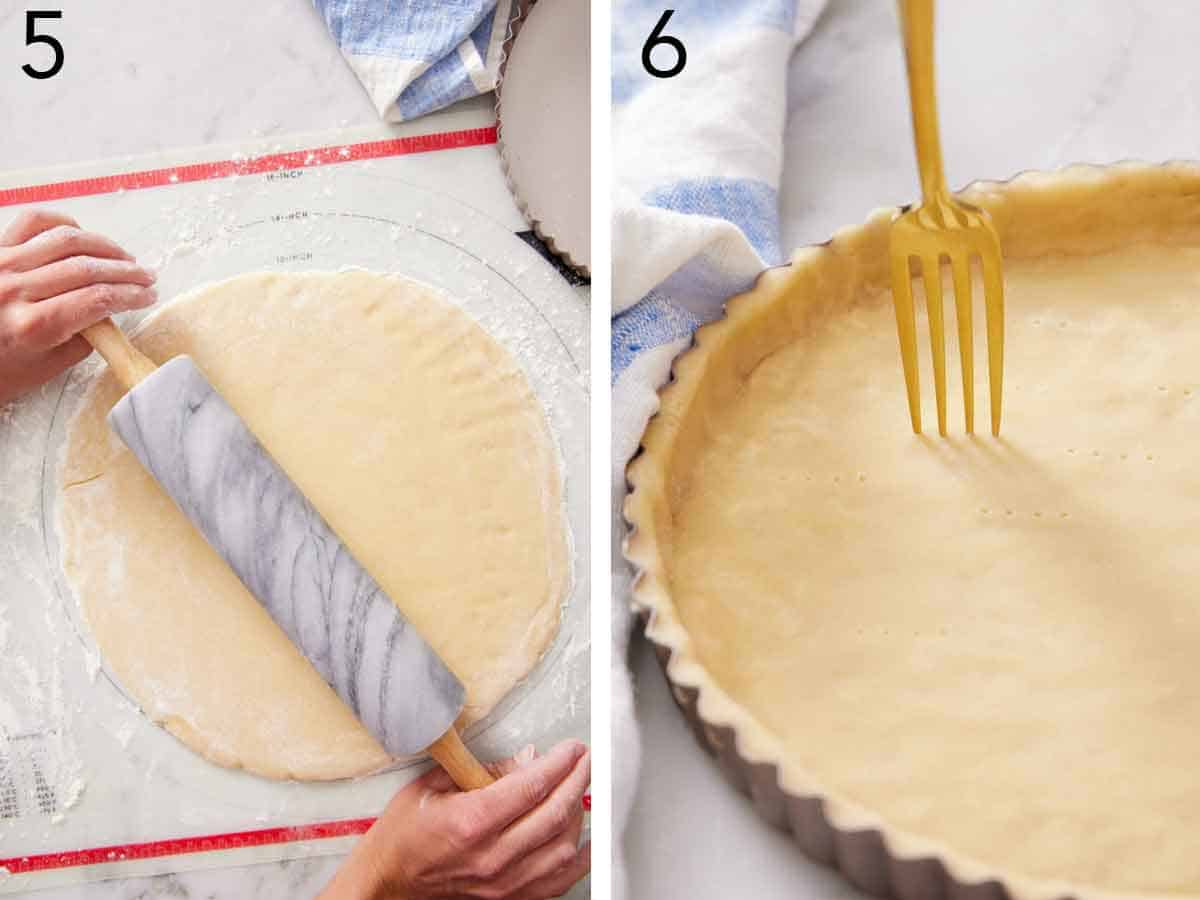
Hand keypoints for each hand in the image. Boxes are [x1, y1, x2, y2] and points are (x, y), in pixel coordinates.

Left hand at [0, 209, 156, 404]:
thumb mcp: (45, 368)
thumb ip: (81, 338)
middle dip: (126, 271)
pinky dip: (63, 223)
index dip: (131, 294)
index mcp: (31, 326)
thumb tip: (109, 313)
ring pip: (66, 240)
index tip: (148, 296)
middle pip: (87, 268)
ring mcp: (1, 265)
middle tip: (147, 277)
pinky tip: (82, 236)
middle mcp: (14, 290)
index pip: (97, 299)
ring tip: (123, 258)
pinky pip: (32, 223)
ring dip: (104, 246)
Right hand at [321, 740, 590, 899]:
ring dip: (578, 814)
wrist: (388, 882)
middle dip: (576, 780)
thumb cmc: (404, 835)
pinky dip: (579, 858)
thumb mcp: (433, 786)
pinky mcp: (509, 898)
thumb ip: (482, 770)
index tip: (571, 748)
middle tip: (584, 761)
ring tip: (577, 791)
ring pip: (562, 848)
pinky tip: (585, 838)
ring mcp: (503, 882)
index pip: (531, 786)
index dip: (559, 762)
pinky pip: (558, 881)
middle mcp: (491, 856)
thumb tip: (525, 759)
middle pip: (553, 813)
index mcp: (470, 822)